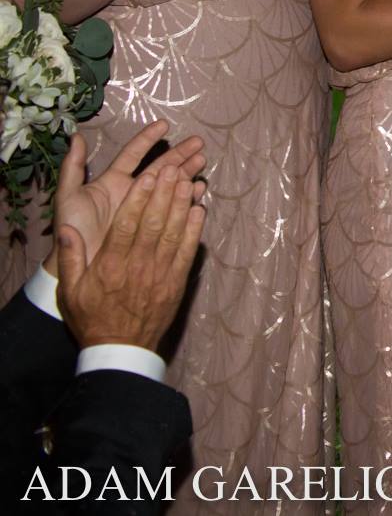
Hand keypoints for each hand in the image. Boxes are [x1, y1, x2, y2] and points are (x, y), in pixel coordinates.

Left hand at [42, 123, 207, 275]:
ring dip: (186, 172)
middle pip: (159, 166)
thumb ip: (72, 167)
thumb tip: (76, 137)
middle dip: (178, 153)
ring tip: (202, 161)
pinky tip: (198, 189)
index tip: (164, 125)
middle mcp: (132, 190)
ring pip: (170, 184)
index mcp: (113, 181)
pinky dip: (187, 198)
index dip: (148, 139)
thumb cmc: (74, 228)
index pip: (133, 154)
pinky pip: (175, 208)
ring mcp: (145, 207)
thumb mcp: (68, 196)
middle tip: (198, 142)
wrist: (80, 262)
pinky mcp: (154, 224)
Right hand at [56, 158, 206, 351]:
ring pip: (174, 232)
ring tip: (188, 179)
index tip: (147, 176)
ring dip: (182, 204)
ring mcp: (160, 273)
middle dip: (165, 192)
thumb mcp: (70, 291)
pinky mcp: (176, 282)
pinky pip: (187, 251)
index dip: (139, 198)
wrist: (121, 349)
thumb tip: (67, 228)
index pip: (127, 224)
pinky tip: (199, 209)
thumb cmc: (92, 319)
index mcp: (111, 265)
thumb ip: (71, 258)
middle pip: (154, 222)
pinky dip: (195, 229)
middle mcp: (138, 265)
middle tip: (173, 166)